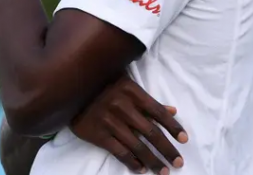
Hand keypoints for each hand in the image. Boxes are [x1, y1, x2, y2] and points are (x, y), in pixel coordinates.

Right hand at [70, 75, 187, 174]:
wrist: (68, 90)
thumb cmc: (101, 85)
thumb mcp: (125, 85)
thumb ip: (147, 100)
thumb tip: (173, 111)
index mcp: (131, 91)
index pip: (158, 112)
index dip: (173, 127)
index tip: (184, 140)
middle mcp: (122, 105)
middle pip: (151, 133)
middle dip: (167, 150)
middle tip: (179, 162)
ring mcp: (109, 121)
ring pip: (137, 146)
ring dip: (153, 161)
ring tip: (163, 171)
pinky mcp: (97, 134)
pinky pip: (119, 152)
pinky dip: (132, 162)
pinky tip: (141, 169)